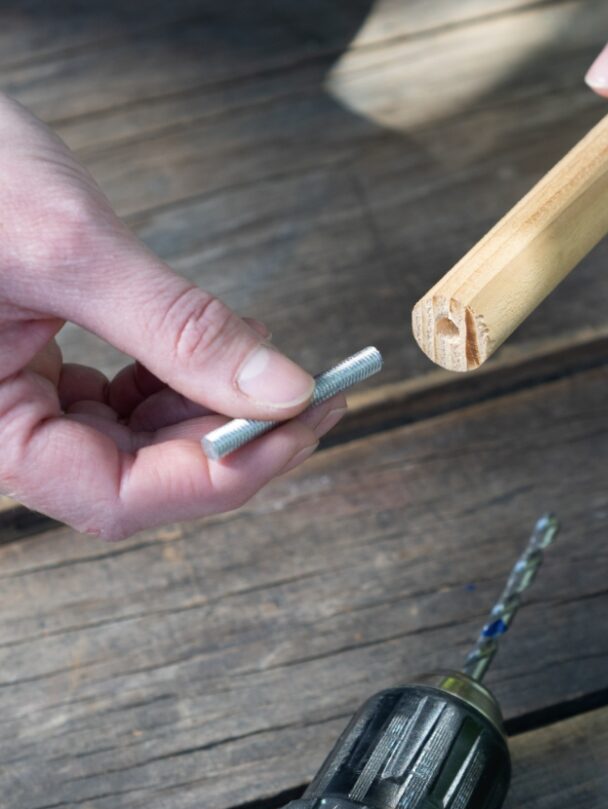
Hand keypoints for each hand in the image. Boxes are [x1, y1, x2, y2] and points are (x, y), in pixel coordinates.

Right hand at [0, 94, 340, 538]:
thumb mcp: (71, 248)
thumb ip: (179, 330)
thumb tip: (283, 392)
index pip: (116, 497)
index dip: (220, 475)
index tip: (298, 430)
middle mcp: (2, 426)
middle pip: (138, 475)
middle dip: (233, 440)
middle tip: (314, 401)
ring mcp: (20, 397)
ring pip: (139, 441)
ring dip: (215, 411)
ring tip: (275, 370)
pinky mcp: (40, 364)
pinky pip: (124, 399)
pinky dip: (183, 379)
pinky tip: (225, 350)